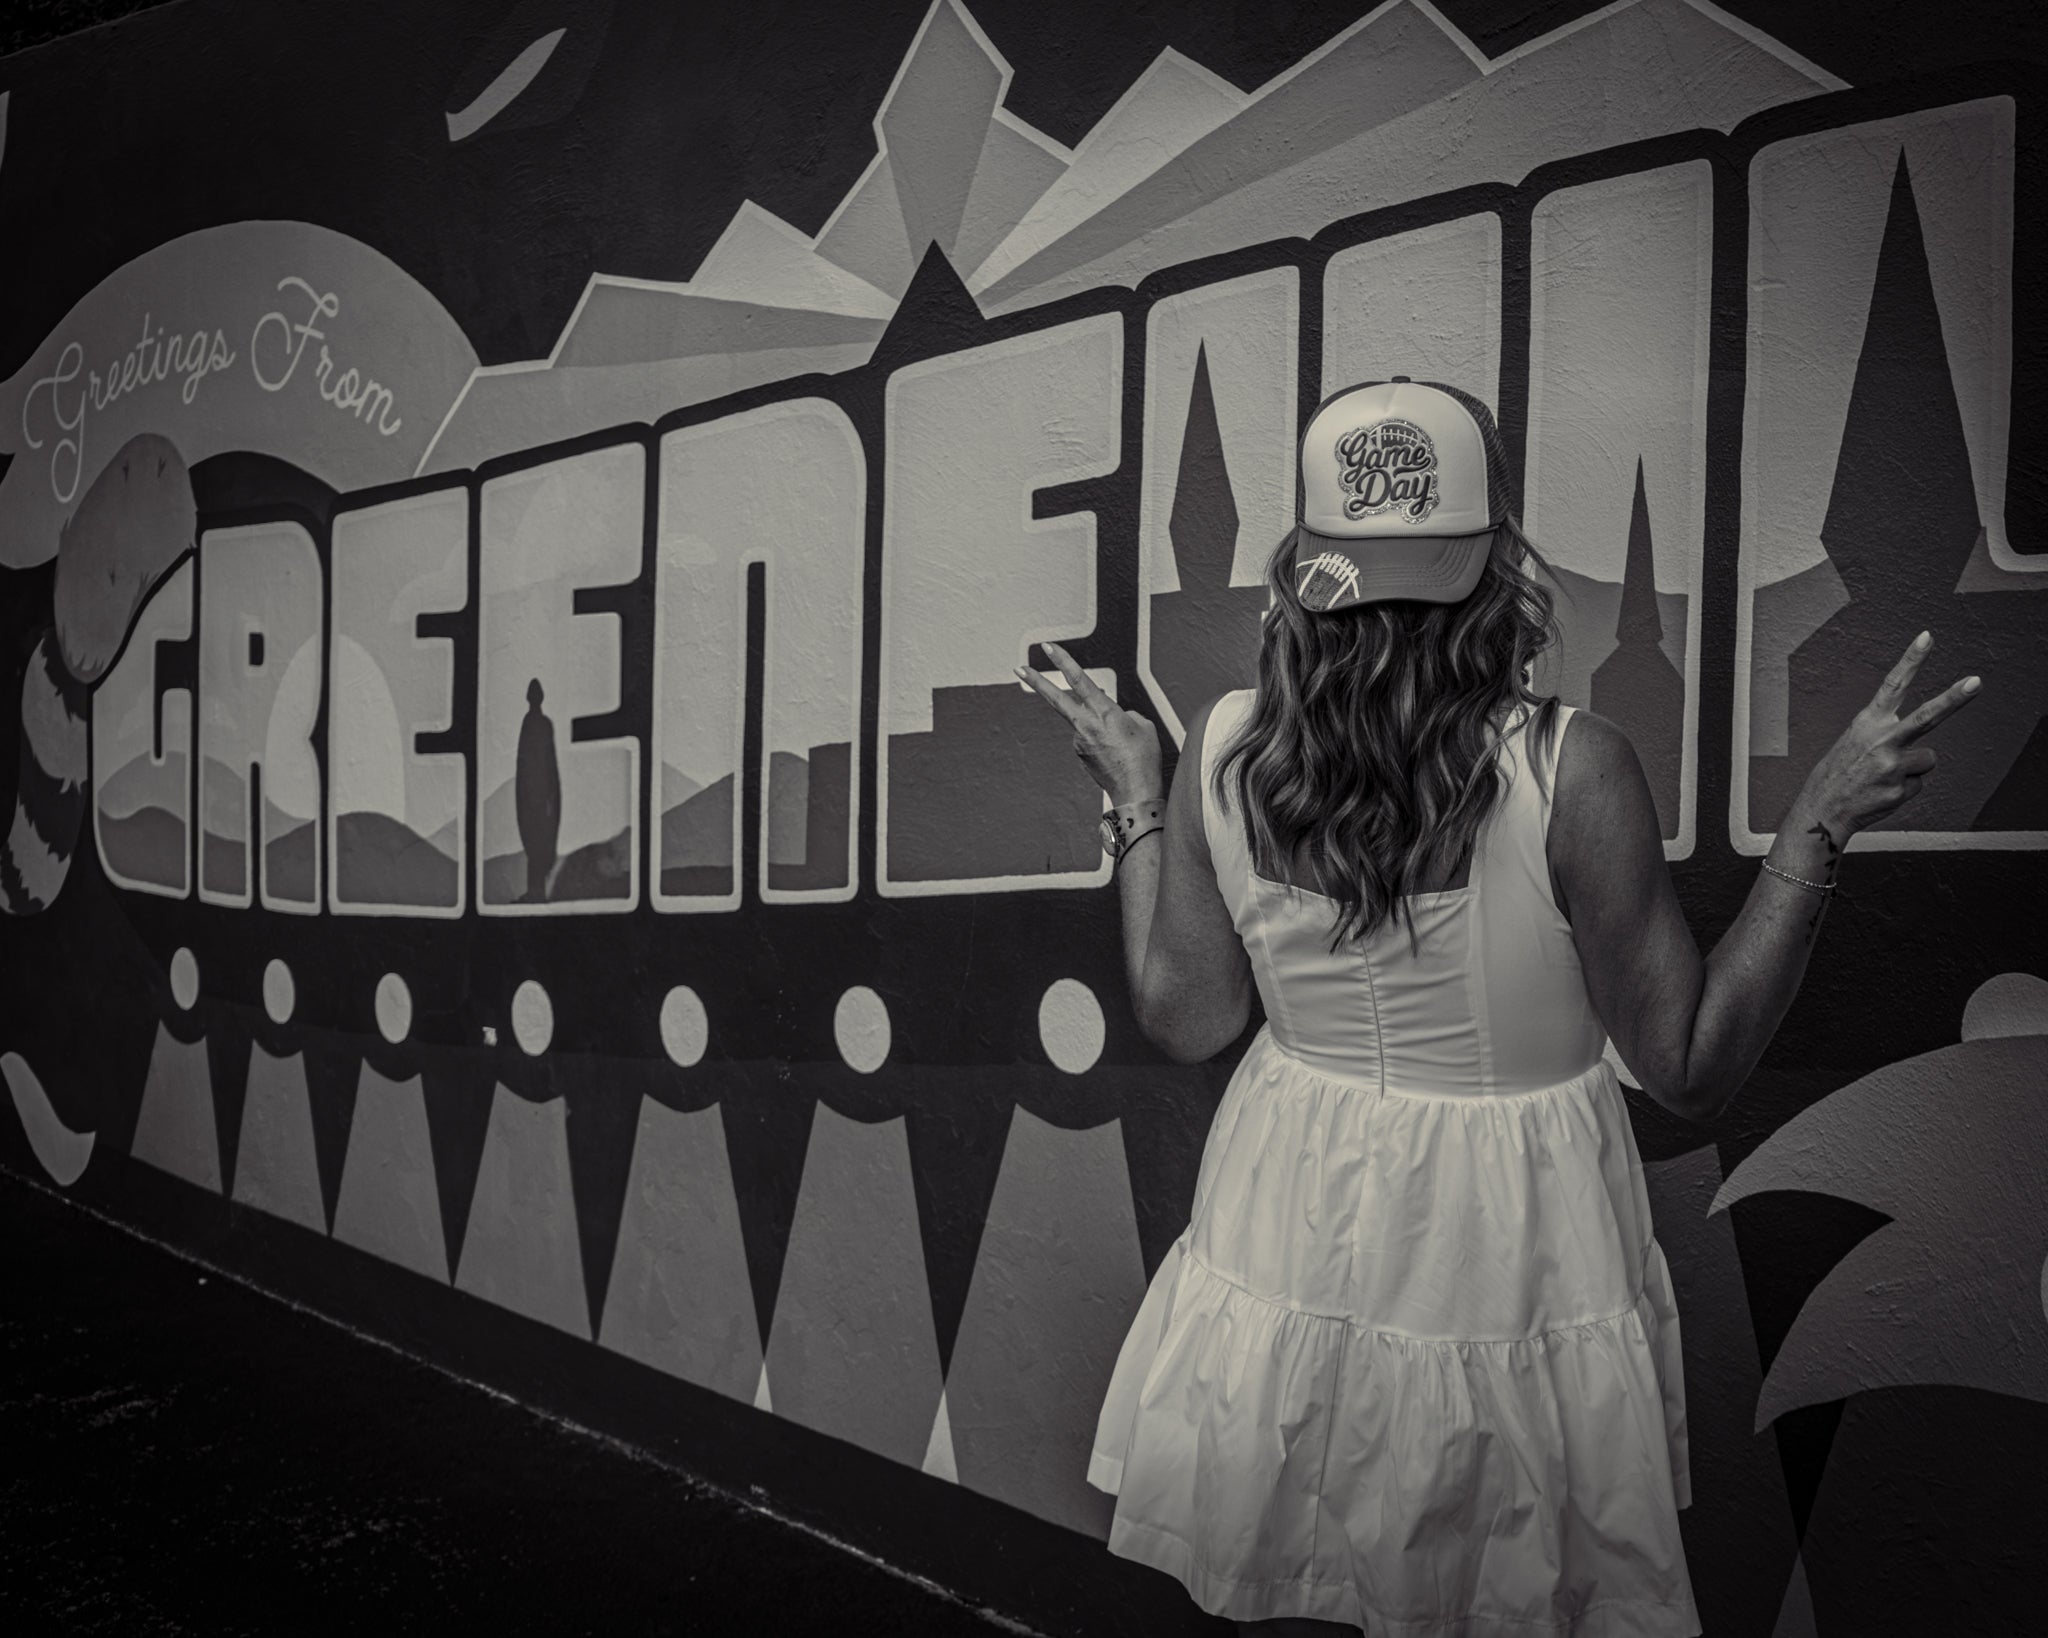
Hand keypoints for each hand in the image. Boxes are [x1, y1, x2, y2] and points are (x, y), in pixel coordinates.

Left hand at [1015, 642, 1162, 806]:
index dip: (1062, 660)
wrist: (1135, 793)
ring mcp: (1079, 741)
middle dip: (1037, 681)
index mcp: (1102, 711)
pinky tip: (1116, 753)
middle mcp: (1085, 725)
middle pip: (1055, 698)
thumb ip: (1124, 714)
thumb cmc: (1142, 760)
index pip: (1078, 678)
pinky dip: (1101, 741)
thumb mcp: (1143, 725)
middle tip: (1019, 668)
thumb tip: (1115, 717)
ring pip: (1084, 722)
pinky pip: (1089, 739)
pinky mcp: (1080, 755)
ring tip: (1123, 745)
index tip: (1049, 648)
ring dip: (1099, 727)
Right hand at [1796, 629, 1980, 840]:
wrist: (1822, 810)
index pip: (1893, 685)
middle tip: (1977, 682)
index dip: (1911, 660)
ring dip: (1912, 769)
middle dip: (1954, 699)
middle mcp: (1881, 741)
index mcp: (1868, 723)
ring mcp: (1892, 767)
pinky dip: (1903, 789)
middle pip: (1926, 716)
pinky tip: (1881, 792)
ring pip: (1927, 759)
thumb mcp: (1855, 743)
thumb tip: (1926, 754)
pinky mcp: (1899, 790)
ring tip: (1883, 777)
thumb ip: (1888, 737)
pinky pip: (1917, 784)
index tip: (1927, 637)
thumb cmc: (1840, 773)